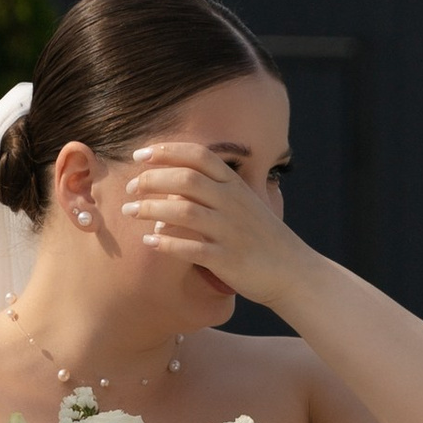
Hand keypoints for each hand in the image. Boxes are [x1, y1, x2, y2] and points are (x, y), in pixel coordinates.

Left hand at [118, 140, 302, 301]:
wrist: (293, 271)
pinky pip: (191, 248)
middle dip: (151, 179)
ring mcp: (230, 231)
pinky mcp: (227, 259)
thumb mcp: (243, 203)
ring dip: (150, 208)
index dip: (166, 151)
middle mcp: (232, 203)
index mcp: (235, 186)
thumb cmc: (261, 237)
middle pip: (186, 179)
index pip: (199, 155)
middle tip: (130, 187)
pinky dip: (167, 243)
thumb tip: (171, 180)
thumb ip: (213, 189)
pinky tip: (149, 240)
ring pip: (184, 211)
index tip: (139, 156)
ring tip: (129, 211)